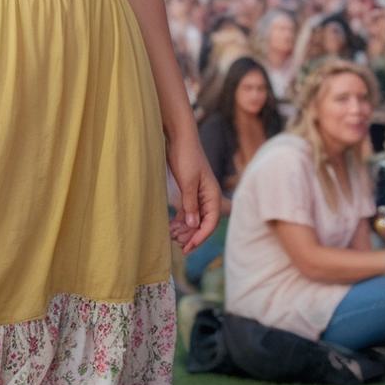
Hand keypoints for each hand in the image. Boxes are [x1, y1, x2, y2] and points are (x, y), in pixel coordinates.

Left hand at [166, 136, 221, 256]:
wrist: (180, 137)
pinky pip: (187, 211)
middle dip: (191, 235)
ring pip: (194, 219)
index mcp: (213, 196)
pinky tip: (171, 226)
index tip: (187, 247)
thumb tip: (193, 225)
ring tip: (171, 236)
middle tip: (176, 244)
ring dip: (185, 229)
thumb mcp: (188, 181)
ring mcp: (199, 195)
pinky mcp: (189, 192)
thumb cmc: (186, 156)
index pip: (210, 223)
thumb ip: (190, 203)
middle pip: (203, 224)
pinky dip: (180, 220)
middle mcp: (208, 198)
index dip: (200, 237)